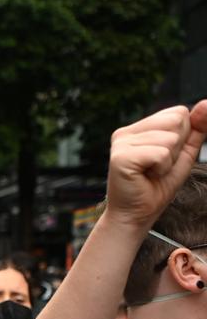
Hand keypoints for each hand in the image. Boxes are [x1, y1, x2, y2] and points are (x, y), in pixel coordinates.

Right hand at [105, 101, 206, 230]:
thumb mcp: (184, 154)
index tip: (164, 158)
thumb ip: (196, 129)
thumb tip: (206, 103)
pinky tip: (146, 176)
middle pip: (176, 121)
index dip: (182, 137)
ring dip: (169, 161)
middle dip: (177, 147)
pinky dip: (162, 168)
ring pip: (170, 138)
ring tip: (151, 173)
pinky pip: (161, 153)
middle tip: (158, 166)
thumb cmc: (157, 187)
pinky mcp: (121, 157)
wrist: (137, 215)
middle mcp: (126, 132)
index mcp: (138, 128)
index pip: (178, 113)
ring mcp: (121, 143)